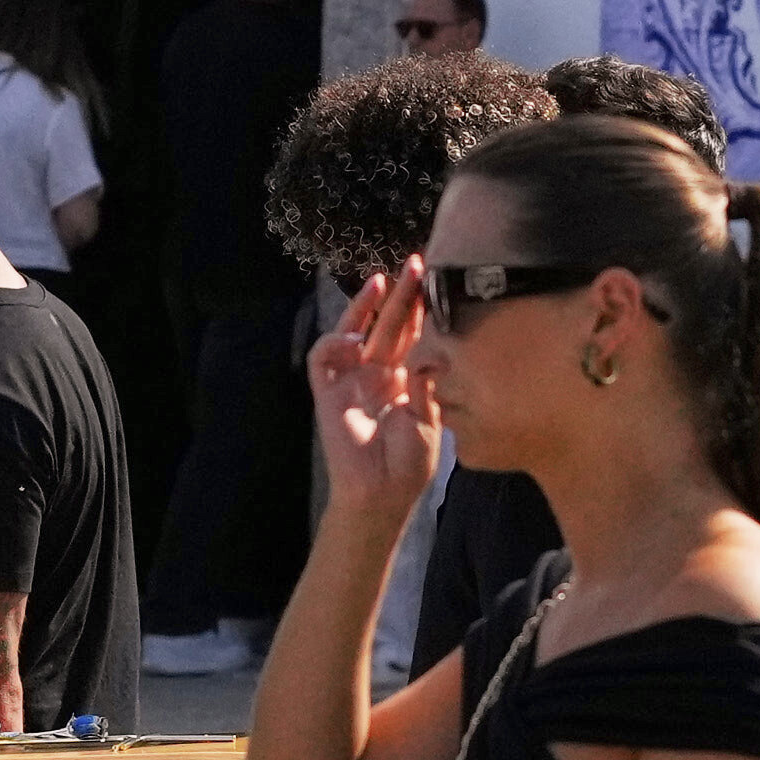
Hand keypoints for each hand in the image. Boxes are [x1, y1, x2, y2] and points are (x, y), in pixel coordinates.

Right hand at [310, 264, 449, 525]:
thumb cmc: (410, 464)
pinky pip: (322, 359)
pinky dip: (333, 341)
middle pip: (386, 325)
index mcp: (404, 380)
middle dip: (400, 295)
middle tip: (416, 264)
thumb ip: (430, 383)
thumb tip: (436, 348)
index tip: (437, 280)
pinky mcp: (327, 393)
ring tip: (381, 283)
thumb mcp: (431, 418)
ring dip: (363, 306)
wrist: (382, 494)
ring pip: (352, 331)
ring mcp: (351, 382)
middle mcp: (377, 375)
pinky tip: (352, 337)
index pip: (412, 335)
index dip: (421, 308)